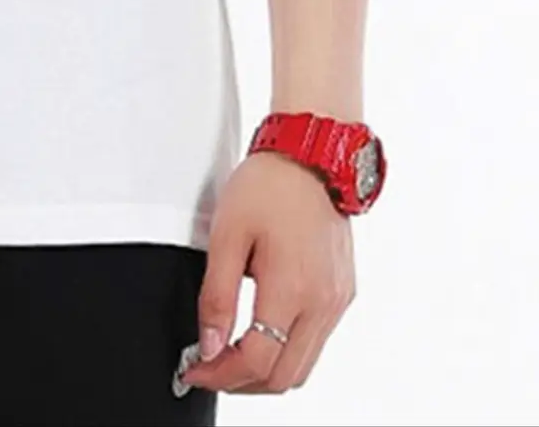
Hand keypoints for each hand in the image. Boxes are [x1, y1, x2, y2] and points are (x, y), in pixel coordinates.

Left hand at [179, 151, 354, 394]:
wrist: (311, 156)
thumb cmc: (268, 185)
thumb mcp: (226, 233)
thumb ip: (216, 294)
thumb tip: (208, 344)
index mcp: (293, 287)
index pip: (257, 361)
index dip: (220, 375)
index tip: (195, 370)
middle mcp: (322, 303)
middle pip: (283, 378)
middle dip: (241, 382)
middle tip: (209, 368)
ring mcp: (337, 301)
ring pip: (303, 366)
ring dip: (265, 371)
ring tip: (230, 353)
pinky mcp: (343, 294)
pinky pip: (316, 342)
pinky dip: (286, 350)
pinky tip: (260, 331)